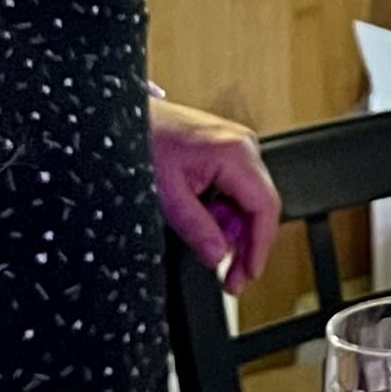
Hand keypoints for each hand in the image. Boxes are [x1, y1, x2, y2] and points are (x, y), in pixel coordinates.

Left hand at [150, 97, 280, 283]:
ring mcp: (238, 146)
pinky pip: (237, 189)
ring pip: (249, 201)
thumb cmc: (144, 139)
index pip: (264, 208)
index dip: (260, 247)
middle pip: (261, 207)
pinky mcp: (228, 149)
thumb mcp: (167, 194)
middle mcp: (244, 146)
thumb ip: (196, 228)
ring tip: (207, 243)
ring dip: (232, 229)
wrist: (126, 114)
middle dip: (245, 245)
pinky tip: (206, 220)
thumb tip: (217, 256)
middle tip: (232, 277)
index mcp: (235, 153)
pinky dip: (224, 211)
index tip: (249, 274)